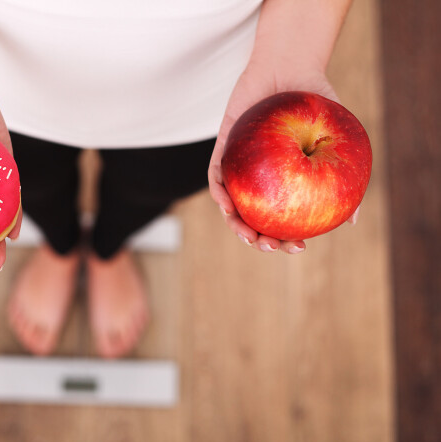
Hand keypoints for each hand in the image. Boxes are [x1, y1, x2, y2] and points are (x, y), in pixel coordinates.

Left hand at [208, 60, 358, 253]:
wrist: (290, 67)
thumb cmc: (315, 102)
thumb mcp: (336, 138)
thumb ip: (343, 175)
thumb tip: (353, 220)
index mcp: (284, 181)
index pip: (282, 219)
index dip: (286, 238)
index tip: (298, 247)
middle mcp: (260, 178)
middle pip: (253, 218)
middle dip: (259, 240)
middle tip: (270, 246)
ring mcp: (240, 166)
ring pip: (231, 205)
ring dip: (236, 224)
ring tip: (249, 236)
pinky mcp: (222, 149)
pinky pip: (216, 176)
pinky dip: (220, 193)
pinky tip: (227, 204)